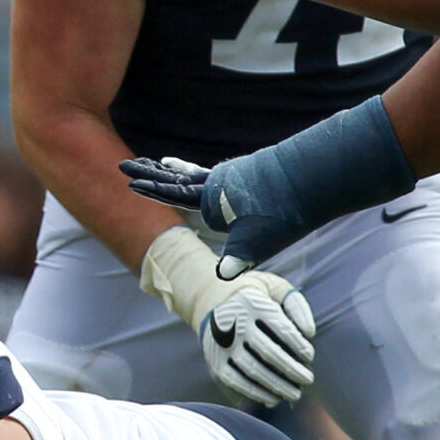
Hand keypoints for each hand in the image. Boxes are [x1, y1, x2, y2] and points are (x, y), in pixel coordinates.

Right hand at [121, 154, 311, 278]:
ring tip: (165, 162)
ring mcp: (232, 177)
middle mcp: (218, 183)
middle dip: (151, 173)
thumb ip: (238, 257)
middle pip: (175, 178)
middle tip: (126, 164)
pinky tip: (208, 174)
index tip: (128, 182)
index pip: (171, 192)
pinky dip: (207, 173)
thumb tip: (223, 277)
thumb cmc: (284, 211)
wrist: (313, 178)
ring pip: (196, 173)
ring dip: (178, 170)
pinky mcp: (247, 175)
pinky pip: (217, 174)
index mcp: (212, 197)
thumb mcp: (260, 240)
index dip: (149, 188)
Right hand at [138, 225, 315, 403]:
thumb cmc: (253, 296)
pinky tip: (272, 398)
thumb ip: (296, 305)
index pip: (281, 328)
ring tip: (295, 394)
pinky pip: (236, 381)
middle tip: (308, 380)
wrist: (208, 298)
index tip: (309, 356)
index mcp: (252, 303)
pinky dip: (255, 392)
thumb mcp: (274, 288)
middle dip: (292, 370)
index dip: (299, 345)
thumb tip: (309, 333)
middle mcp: (235, 323)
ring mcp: (222, 343)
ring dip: (277, 386)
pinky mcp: (214, 359)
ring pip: (253, 370)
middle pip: (268, 352)